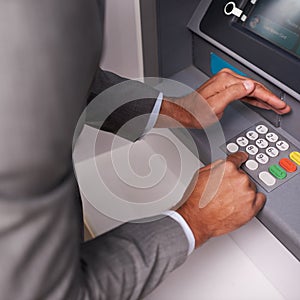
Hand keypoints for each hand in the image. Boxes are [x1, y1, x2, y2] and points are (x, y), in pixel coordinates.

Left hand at [157, 68, 290, 128]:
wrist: (185, 113)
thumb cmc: (196, 112)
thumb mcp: (215, 106)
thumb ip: (233, 94)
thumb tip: (249, 86)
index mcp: (226, 81)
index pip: (253, 87)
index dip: (268, 97)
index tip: (278, 105)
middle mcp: (226, 79)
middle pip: (254, 86)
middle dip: (270, 97)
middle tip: (281, 106)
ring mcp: (225, 83)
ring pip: (250, 89)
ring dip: (264, 98)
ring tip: (275, 105)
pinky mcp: (224, 89)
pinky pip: (243, 92)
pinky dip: (253, 97)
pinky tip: (261, 102)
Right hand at [176, 152, 265, 247]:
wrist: (198, 219)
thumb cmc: (197, 200)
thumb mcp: (201, 174)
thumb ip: (217, 166)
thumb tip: (224, 164)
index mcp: (228, 168)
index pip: (239, 158)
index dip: (240, 159)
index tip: (243, 158)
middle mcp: (240, 178)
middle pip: (244, 175)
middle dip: (236, 180)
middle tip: (225, 190)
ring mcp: (247, 193)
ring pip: (251, 187)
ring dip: (243, 191)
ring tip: (229, 200)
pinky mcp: (252, 208)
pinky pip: (260, 199)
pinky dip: (253, 201)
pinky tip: (241, 204)